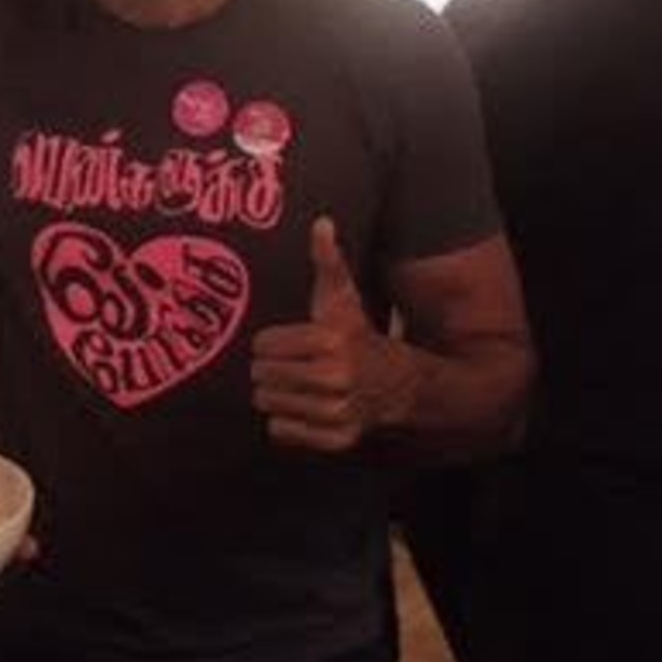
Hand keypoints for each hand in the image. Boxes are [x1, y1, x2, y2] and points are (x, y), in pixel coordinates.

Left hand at [250, 217, 406, 452]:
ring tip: (296, 385)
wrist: (401, 386)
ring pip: (267, 404)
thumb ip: (328, 261)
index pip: (263, 345)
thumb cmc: (360, 336)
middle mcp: (334, 378)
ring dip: (276, 394)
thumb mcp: (343, 299)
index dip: (271, 342)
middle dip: (269, 368)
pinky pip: (280, 431)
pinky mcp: (335, 439)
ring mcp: (335, 412)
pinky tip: (304, 407)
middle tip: (288, 365)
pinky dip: (286, 421)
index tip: (285, 343)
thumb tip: (321, 222)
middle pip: (260, 375)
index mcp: (331, 341)